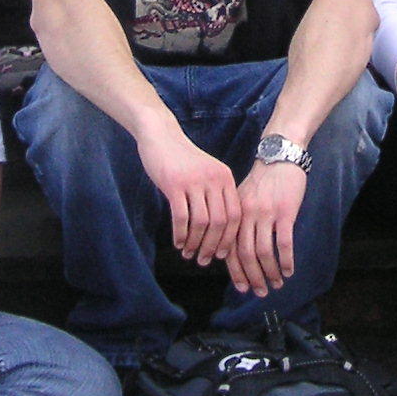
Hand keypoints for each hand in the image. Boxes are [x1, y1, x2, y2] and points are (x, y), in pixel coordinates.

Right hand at [137, 125, 240, 262]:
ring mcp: (194, 181)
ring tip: (188, 254)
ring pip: (202, 222)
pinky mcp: (175, 184)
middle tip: (203, 260)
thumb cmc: (183, 158)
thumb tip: (219, 230)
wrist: (161, 135)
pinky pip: (181, 217)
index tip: (221, 255)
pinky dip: (180, 234)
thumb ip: (215, 194)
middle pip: (221, 222)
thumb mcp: (207, 172)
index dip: (229, 238)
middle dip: (213, 246)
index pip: (235, 215)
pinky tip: (177, 243)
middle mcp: (214, 179)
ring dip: (195, 243)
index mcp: (225, 178)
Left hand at [228, 158, 306, 296]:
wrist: (280, 156)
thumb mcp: (243, 198)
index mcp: (235, 214)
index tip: (242, 287)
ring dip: (270, 273)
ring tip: (276, 284)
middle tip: (260, 292)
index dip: (235, 272)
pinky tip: (289, 271)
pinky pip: (284, 243)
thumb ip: (239, 222)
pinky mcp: (285, 212)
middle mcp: (247, 216)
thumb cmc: (263, 180)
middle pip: (245, 255)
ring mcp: (266, 214)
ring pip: (264, 252)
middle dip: (252, 278)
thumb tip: (234, 251)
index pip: (230, 249)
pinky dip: (286, 260)